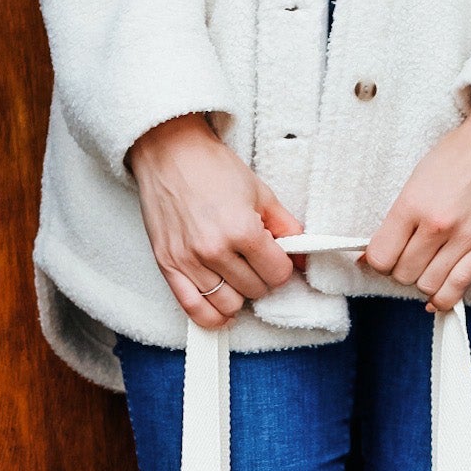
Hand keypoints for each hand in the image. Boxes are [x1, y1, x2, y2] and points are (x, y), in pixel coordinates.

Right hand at [128, 115, 300, 328]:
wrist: (168, 152)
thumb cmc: (212, 168)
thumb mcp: (260, 192)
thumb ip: (287, 228)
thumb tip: (302, 258)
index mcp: (242, 229)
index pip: (278, 274)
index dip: (282, 266)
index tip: (275, 257)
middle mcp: (215, 250)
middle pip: (256, 291)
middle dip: (261, 278)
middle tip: (253, 260)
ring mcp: (189, 261)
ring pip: (229, 305)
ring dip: (239, 295)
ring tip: (236, 276)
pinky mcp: (168, 266)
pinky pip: (194, 310)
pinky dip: (212, 317)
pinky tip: (223, 312)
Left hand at [363, 92, 470, 311]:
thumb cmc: (460, 155)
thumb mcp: (418, 179)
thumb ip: (397, 219)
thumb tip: (371, 256)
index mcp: (413, 203)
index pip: (381, 257)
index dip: (378, 261)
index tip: (385, 256)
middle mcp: (437, 224)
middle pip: (403, 274)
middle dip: (401, 270)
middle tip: (410, 257)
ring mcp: (465, 238)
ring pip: (427, 286)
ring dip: (422, 281)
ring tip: (428, 266)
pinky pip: (457, 290)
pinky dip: (443, 298)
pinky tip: (437, 293)